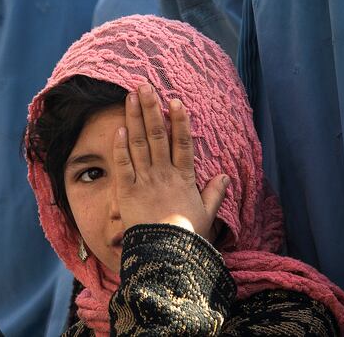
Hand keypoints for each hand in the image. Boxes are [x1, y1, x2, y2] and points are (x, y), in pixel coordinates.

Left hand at [113, 83, 228, 242]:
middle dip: (151, 109)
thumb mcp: (207, 214)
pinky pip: (123, 166)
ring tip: (131, 97)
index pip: (182, 142)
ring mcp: (144, 181)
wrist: (165, 257)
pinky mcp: (127, 192)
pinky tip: (118, 129)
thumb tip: (225, 176)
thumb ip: (215, 193)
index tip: (175, 100)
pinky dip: (119, 148)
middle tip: (145, 86)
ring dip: (134, 119)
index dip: (179, 120)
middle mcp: (163, 173)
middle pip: (158, 135)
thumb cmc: (188, 236)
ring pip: (139, 144)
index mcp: (183, 177)